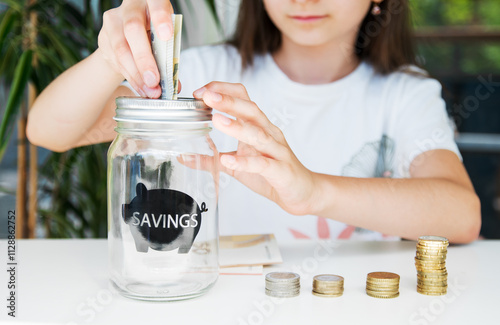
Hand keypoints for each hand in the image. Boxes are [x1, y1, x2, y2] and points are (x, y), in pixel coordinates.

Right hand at [97, 0, 174, 97]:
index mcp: (150, 1)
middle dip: (144, 59)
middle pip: (133, 30)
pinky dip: (131, 78)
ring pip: (121, 50)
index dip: (160, 17)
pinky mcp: (104, 38)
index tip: (167, 35)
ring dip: (137, 75)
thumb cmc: (153, 32)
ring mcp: (114, 22)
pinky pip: (116, 61)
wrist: (127, 32)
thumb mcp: (165, 35)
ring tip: (150, 91)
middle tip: (154, 81)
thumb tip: (174, 84)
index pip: (155, 3)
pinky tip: (141, 88)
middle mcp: (129, 8)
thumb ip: (170, 51)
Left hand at [194, 82, 319, 215]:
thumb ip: (212, 159)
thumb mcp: (236, 166)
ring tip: (216, 119)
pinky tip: (228, 160)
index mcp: (258, 127)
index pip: (243, 98)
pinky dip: (245, 162)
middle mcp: (269, 134)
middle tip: (206, 96)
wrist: (302, 193)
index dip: (222, 91)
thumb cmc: (271, 174)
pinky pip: (263, 164)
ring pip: (258, 133)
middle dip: (227, 101)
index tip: (200, 93)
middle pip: (250, 109)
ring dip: (237, 126)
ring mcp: (276, 151)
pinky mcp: (280, 170)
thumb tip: (184, 157)